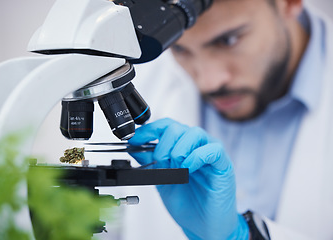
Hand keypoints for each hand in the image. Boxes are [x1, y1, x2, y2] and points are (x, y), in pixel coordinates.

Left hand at [129, 118, 248, 239]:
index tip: (134, 139)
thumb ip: (150, 163)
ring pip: (194, 133)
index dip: (149, 130)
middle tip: (160, 163)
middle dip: (163, 145)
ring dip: (179, 151)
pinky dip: (196, 158)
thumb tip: (134, 148)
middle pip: (177, 127)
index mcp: (182, 147)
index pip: (166, 126)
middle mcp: (196, 146)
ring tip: (177, 169)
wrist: (203, 226)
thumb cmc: (188, 203)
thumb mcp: (161, 180)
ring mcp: (210, 153)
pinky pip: (212, 149)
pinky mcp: (223, 164)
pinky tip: (189, 170)